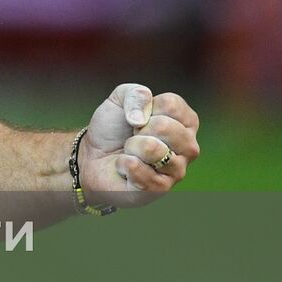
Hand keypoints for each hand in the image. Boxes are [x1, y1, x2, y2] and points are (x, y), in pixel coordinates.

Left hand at [79, 83, 200, 202]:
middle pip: (165, 127)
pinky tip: (125, 168)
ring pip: (153, 149)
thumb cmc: (113, 128)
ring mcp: (177, 170)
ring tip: (129, 152)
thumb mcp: (119, 100)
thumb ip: (135, 93)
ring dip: (131, 147)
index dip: (146, 108)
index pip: (172, 105)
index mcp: (185, 122)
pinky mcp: (159, 189)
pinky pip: (138, 169)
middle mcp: (189, 147)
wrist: (92, 155)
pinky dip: (123, 164)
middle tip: (132, 137)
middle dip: (138, 129)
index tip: (138, 117)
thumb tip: (142, 117)